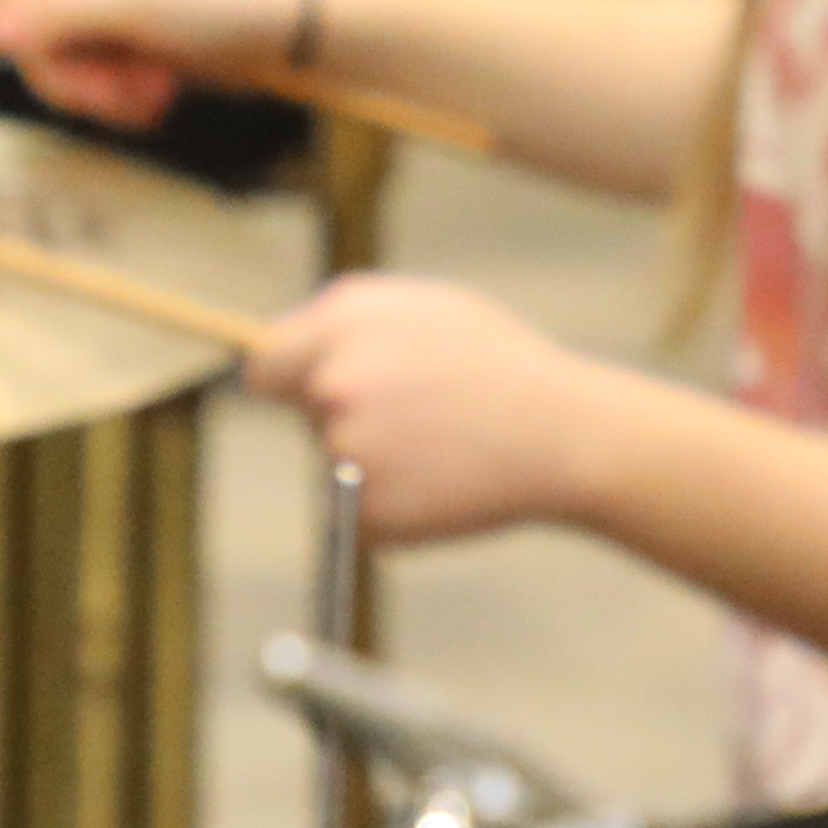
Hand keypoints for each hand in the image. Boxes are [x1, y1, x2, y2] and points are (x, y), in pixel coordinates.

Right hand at [0, 0, 308, 132]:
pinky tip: (160, 98)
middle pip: (33, 42)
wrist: (289, 26)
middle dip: (75, 79)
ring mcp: (107, 9)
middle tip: (121, 94)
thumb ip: (57, 11)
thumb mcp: (131, 0)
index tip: (69, 66)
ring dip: (105, 95)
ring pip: (65, 71)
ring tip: (152, 95)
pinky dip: (124, 100)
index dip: (28, 41)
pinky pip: (98, 85)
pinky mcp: (130, 44)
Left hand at [254, 274, 637, 547]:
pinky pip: (356, 516)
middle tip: (414, 424)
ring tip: (445, 451)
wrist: (560, 434)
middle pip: (306, 416)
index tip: (308, 397)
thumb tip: (296, 350)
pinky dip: (394, 511)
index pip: (267, 365)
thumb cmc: (502, 367)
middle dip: (343, 420)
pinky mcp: (361, 508)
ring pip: (335, 467)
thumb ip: (352, 324)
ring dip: (372, 467)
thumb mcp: (428, 311)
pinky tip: (444, 487)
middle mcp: (332, 382)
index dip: (290, 382)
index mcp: (342, 324)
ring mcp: (344, 448)